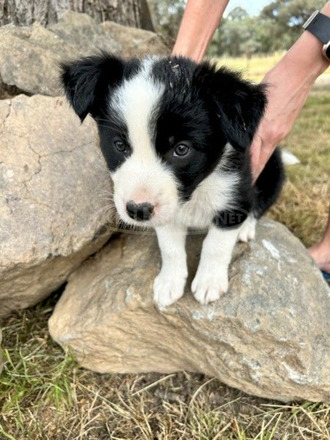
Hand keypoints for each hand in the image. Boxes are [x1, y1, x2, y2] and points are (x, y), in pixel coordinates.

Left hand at [250, 31, 328, 180]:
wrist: (299, 71)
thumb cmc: (275, 81)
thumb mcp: (255, 101)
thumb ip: (247, 119)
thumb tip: (237, 131)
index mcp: (264, 130)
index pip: (253, 158)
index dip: (248, 172)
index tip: (242, 182)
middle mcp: (274, 134)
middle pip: (261, 161)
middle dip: (253, 174)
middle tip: (244, 184)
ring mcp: (282, 132)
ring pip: (267, 153)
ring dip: (258, 163)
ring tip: (249, 173)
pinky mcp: (286, 126)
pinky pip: (272, 143)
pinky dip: (264, 151)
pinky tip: (258, 154)